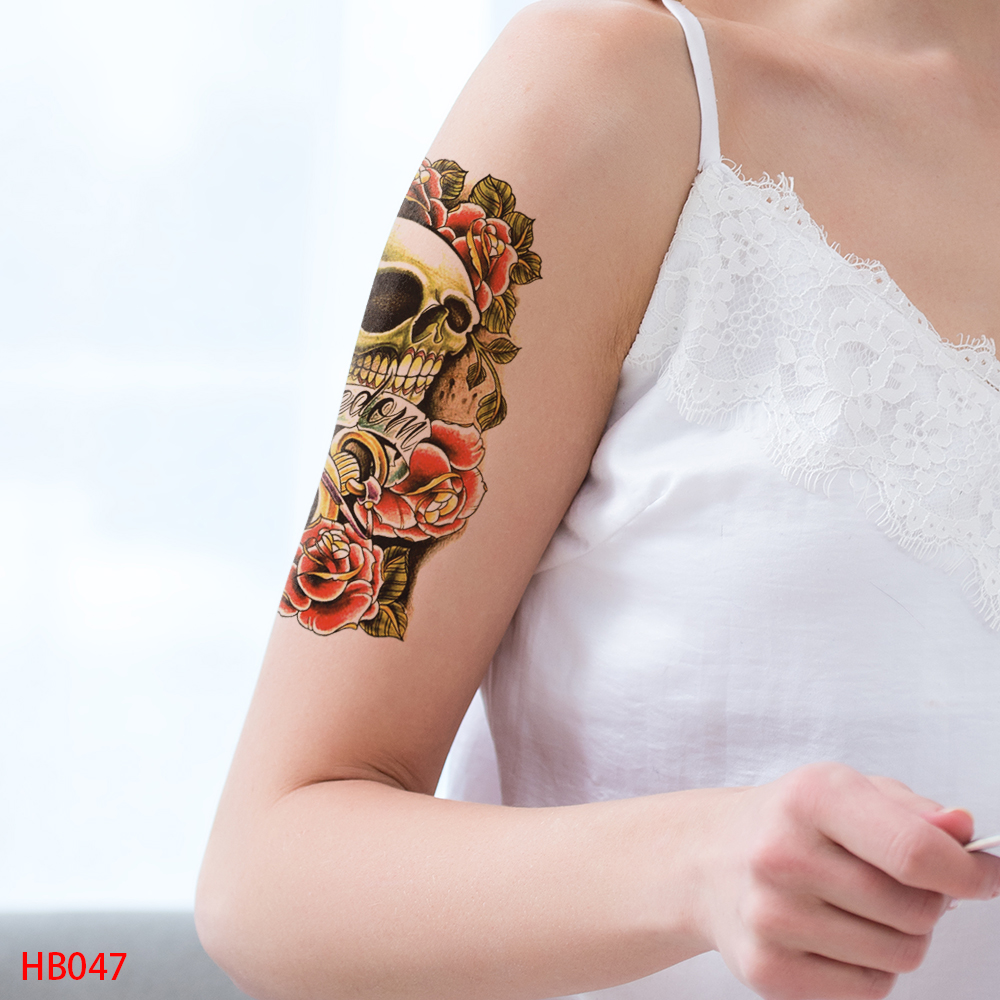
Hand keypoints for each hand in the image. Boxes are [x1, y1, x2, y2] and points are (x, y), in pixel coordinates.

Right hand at [693, 763, 999, 999]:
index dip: (970, 872)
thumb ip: (914, 810)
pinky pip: (870, 989)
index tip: (984, 874)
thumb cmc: (790, 822)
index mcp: (810, 798)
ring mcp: (771, 917)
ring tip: (861, 907)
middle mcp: (783, 856)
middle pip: (919, 911)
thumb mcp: (846, 790)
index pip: (916, 852)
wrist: (706, 859)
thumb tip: (963, 828)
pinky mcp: (767, 970)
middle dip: (931, 902)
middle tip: (900, 884)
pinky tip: (837, 934)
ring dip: (902, 936)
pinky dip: (870, 967)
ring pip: (902, 955)